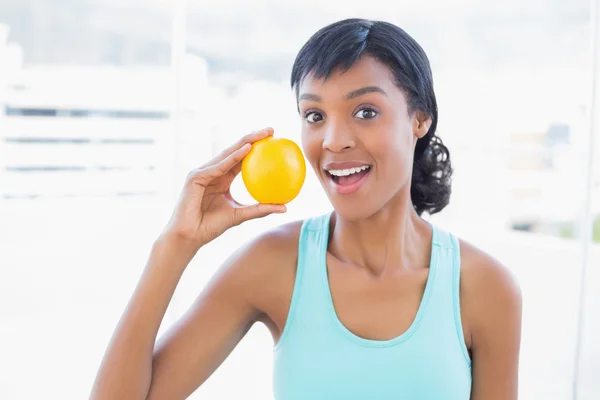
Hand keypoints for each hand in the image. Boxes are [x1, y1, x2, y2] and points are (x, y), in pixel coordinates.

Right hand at [162, 127, 285, 248]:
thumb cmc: (211, 227)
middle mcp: (213, 171)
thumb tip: (285, 208)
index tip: (274, 140)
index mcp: (222, 178)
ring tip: (262, 134)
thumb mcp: (241, 215)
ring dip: (245, 142)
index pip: (241, 158)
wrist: (189, 237)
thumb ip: (260, 209)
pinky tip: (247, 149)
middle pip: (235, 150)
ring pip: (227, 153)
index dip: (256, 147)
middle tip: (271, 129)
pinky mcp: (195, 177)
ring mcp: (203, 172)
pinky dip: (233, 157)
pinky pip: (219, 166)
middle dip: (253, 138)